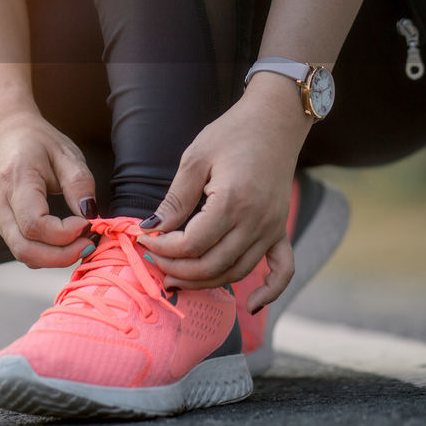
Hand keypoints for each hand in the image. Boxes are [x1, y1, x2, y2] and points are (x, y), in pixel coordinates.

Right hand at [0, 109, 96, 268]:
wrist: (4, 133)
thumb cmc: (36, 141)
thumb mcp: (65, 153)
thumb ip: (79, 183)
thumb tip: (91, 214)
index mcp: (17, 179)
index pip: (35, 223)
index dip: (65, 234)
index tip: (87, 224)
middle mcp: (1, 201)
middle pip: (24, 248)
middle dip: (61, 256)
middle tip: (89, 245)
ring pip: (21, 253)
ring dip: (54, 259)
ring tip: (80, 245)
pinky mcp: (3, 223)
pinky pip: (22, 247)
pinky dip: (46, 254)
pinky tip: (65, 243)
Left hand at [137, 73, 312, 309]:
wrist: (275, 120)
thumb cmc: (231, 133)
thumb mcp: (194, 159)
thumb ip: (175, 199)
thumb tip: (151, 229)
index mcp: (232, 202)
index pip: (191, 244)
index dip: (162, 248)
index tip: (143, 240)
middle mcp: (256, 222)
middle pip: (212, 265)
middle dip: (176, 269)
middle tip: (152, 263)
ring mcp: (273, 228)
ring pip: (237, 272)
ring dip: (205, 282)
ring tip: (176, 280)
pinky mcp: (281, 229)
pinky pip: (282, 270)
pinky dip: (269, 292)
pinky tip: (251, 305)